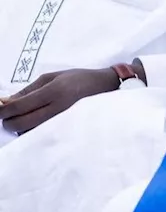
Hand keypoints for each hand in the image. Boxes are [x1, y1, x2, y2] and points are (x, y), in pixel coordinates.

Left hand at [0, 68, 120, 134]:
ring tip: (25, 117)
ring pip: (30, 132)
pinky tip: (37, 122)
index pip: (20, 106)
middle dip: (8, 122)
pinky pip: (43, 135)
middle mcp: (59, 108)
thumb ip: (29, 90)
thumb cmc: (79, 78)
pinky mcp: (68, 129)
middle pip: (21, 123)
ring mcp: (64, 121)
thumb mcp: (53, 76)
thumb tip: (5, 102)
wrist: (108, 87)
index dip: (2, 110)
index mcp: (55, 91)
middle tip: (7, 116)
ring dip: (21, 127)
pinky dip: (33, 130)